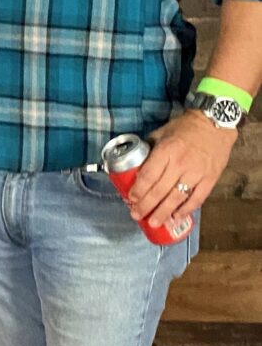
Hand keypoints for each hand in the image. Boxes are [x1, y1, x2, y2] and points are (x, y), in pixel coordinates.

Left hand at [126, 110, 236, 227]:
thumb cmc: (185, 128)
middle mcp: (180, 163)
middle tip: (136, 215)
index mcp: (166, 151)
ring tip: (153, 222)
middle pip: (160, 190)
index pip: (148, 176)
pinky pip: (197, 198)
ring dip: (163, 213)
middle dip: (146, 206)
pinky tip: (176, 217)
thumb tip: (134, 164)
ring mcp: (197, 172)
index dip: (138, 191)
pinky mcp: (210, 178)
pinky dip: (186, 210)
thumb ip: (149, 149)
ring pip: (177, 198)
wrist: (215, 123)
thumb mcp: (162, 132)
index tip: (131, 200)